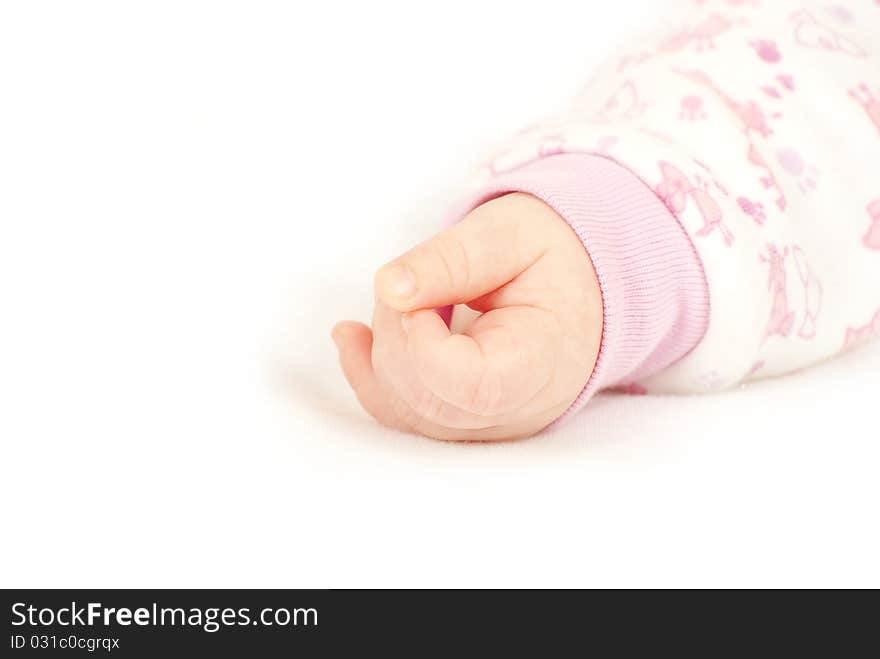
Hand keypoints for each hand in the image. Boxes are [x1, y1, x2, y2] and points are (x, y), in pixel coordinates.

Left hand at [332, 192, 602, 439]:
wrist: (584, 287)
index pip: (468, 384)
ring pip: (407, 411)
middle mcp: (517, 409)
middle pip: (427, 398)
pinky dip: (370, 375)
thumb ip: (452, 259)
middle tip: (418, 281)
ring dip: (382, 348)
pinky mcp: (465, 421)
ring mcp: (489, 424)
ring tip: (403, 297)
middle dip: (396, 331)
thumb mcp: (511, 234)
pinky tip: (353, 339)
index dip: (421, 340)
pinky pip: (405, 416)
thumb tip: (389, 288)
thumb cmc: (555, 258)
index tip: (425, 294)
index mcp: (542, 361)